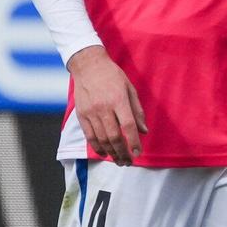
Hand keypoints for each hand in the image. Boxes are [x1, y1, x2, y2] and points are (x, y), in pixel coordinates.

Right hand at [67, 45, 146, 163]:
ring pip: (101, 139)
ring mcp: (91, 112)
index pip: (128, 126)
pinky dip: (97, 147)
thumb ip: (137, 111)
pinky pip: (89, 135)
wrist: (88, 65)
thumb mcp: (130, 89)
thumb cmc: (112, 76)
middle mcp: (103, 107)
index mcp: (118, 100)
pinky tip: (104, 153)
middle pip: (114, 136)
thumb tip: (144, 131)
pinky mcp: (81, 114)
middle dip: (123, 152)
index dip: (134, 142)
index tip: (138, 153)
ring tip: (119, 160)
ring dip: (111, 153)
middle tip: (129, 162)